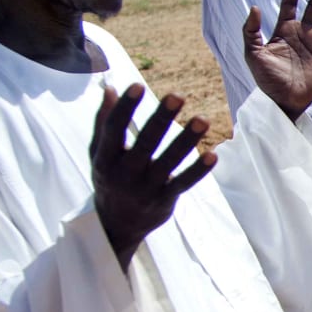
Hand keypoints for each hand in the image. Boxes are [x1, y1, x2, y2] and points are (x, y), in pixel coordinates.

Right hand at [90, 84, 216, 268]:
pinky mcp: (165, 199)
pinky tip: (213, 155)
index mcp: (105, 158)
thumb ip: (104, 120)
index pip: (114, 130)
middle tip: (178, 95)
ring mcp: (146, 189)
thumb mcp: (98, 152)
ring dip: (186, 140)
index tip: (137, 85)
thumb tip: (111, 87)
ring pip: (169, 162)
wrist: (117, 225)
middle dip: (161, 119)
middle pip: (145, 143)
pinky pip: (184, 183)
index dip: (125, 108)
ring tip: (203, 119)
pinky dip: (198, 171)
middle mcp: (124, 174)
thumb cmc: (109, 178)